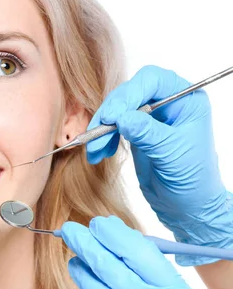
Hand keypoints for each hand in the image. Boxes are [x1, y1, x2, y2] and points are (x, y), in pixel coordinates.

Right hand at [86, 65, 231, 265]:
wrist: (188, 208)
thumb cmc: (193, 180)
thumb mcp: (171, 154)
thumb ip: (147, 133)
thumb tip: (120, 118)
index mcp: (186, 100)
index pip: (152, 81)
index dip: (128, 94)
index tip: (111, 117)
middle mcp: (169, 103)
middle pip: (130, 93)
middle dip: (110, 114)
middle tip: (95, 134)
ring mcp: (152, 118)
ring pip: (118, 110)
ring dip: (101, 128)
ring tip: (94, 150)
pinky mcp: (138, 133)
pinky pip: (114, 127)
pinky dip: (102, 139)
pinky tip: (98, 154)